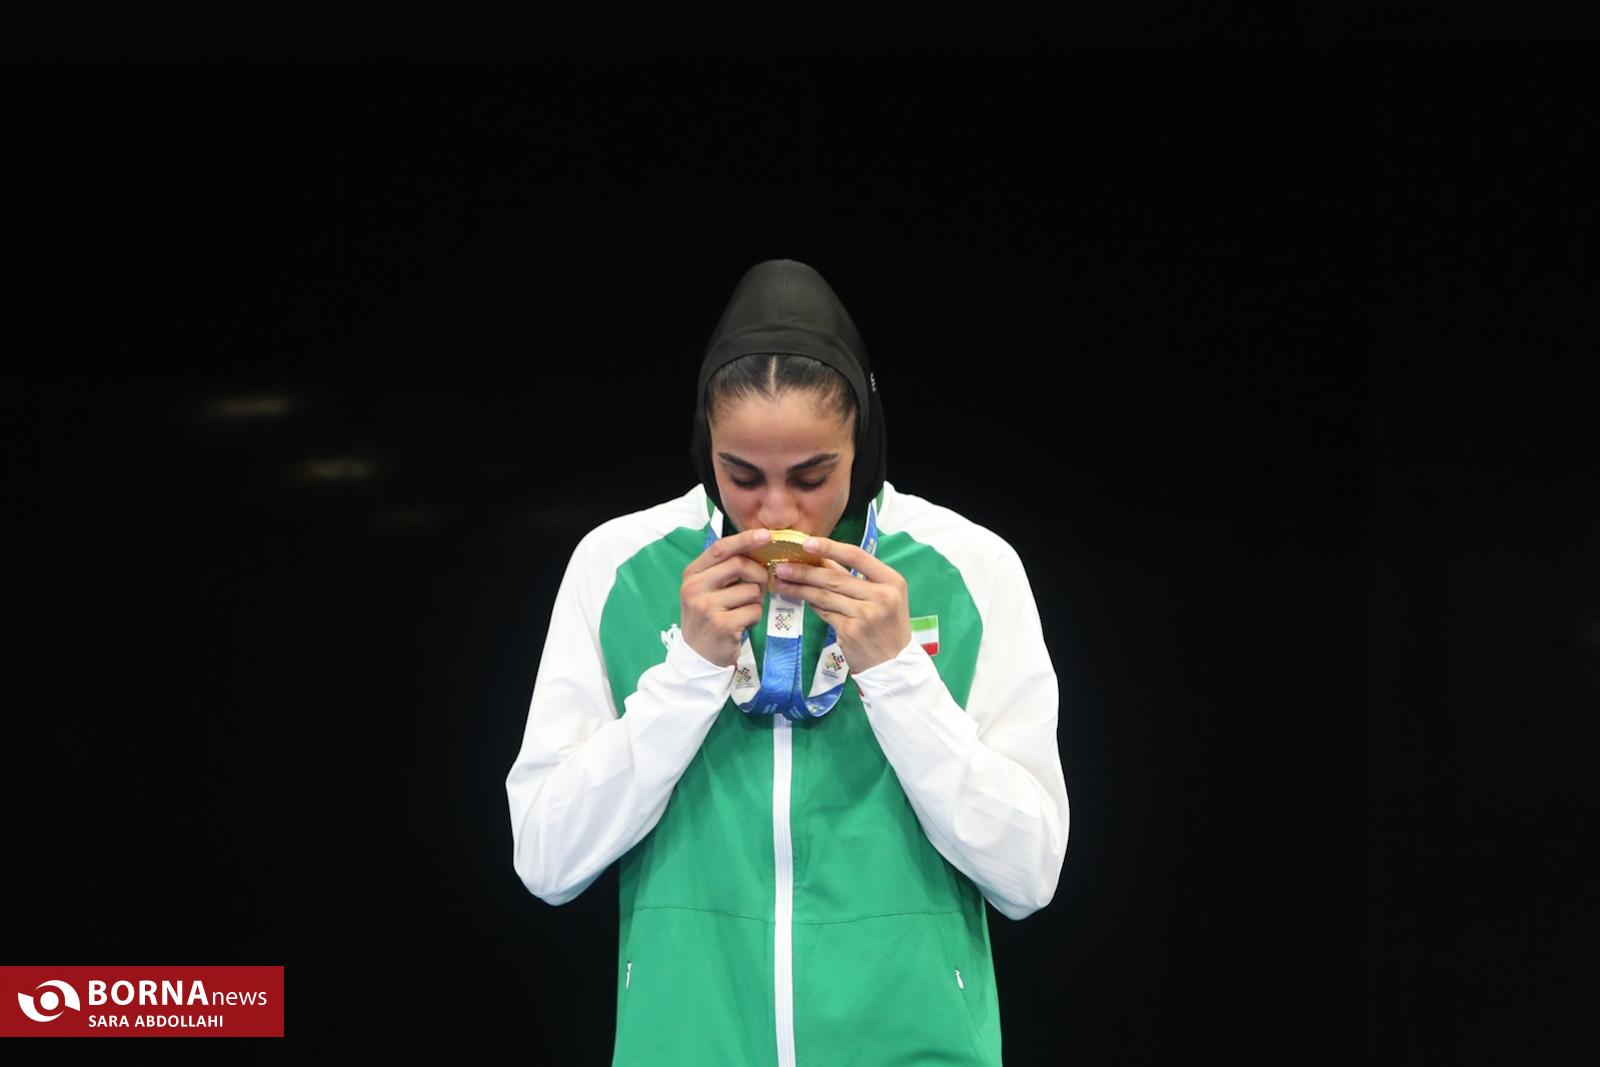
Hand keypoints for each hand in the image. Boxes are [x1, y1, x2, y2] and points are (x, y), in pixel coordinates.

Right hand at [680, 528, 772, 666]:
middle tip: (761, 585)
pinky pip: (754, 611)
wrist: (698, 656)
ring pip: (751, 590)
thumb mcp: (706, 590)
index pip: (720, 549)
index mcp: (692, 575)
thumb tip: (757, 548)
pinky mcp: (722, 625)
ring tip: (744, 612)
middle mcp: (695, 588)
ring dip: (756, 601)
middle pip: (739, 565)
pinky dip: (755, 618)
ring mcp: (707, 607)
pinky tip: (744, 625)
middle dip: (758, 574)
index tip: (766, 535)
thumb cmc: (708, 618)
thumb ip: (724, 570)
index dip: (744, 539)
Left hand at [772, 537, 911, 672]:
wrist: (894, 663)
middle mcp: (881, 596)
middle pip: (835, 577)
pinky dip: (810, 603)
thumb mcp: (883, 597)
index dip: (830, 547)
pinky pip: (824, 612)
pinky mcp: (850, 631)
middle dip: (805, 570)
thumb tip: (823, 558)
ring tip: (781, 581)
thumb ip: (857, 578)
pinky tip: (797, 597)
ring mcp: (865, 614)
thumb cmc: (887, 625)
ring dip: (800, 587)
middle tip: (782, 565)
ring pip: (824, 595)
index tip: (807, 543)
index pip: (857, 556)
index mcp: (891, 581)